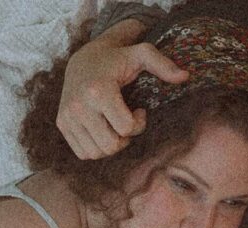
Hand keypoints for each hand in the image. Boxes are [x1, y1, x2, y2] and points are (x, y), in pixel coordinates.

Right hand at [57, 20, 187, 159]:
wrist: (82, 59)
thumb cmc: (117, 59)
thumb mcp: (141, 54)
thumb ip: (163, 64)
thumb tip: (186, 77)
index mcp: (98, 91)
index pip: (125, 129)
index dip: (138, 124)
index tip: (140, 110)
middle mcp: (78, 106)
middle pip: (110, 146)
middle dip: (125, 139)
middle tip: (127, 122)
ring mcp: (67, 117)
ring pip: (96, 153)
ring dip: (111, 145)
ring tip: (115, 126)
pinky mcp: (62, 124)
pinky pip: (83, 153)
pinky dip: (96, 147)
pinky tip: (103, 130)